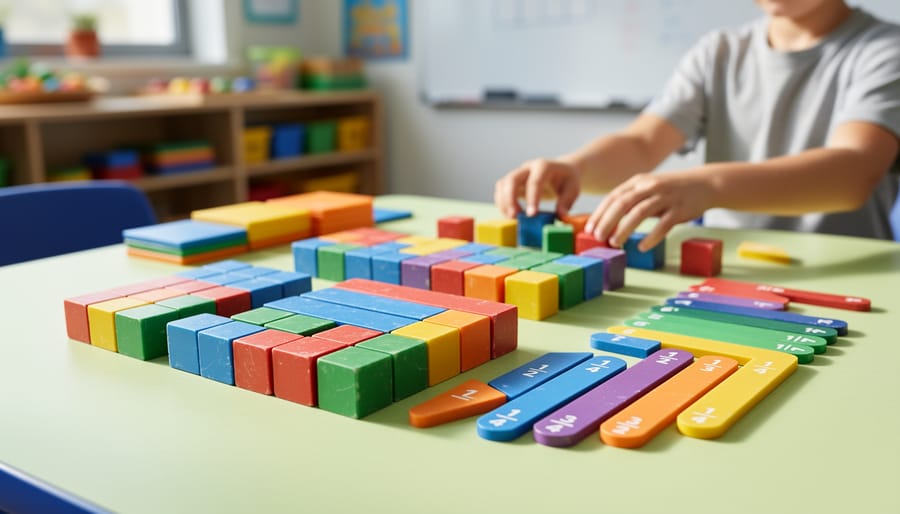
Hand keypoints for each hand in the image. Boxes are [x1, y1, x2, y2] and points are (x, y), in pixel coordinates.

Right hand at [493, 159, 580, 218]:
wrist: (562, 170)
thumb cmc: (567, 180)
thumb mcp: (573, 189)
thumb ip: (566, 202)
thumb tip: (560, 215)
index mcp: (544, 166)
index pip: (535, 181)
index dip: (532, 198)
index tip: (532, 215)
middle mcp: (528, 167)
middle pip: (512, 179)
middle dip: (510, 198)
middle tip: (514, 217)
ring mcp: (518, 174)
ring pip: (503, 184)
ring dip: (503, 202)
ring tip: (512, 218)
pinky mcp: (513, 182)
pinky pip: (501, 190)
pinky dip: (502, 202)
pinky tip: (510, 214)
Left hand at [585, 170, 714, 250]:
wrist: (706, 184)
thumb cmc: (671, 191)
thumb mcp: (648, 189)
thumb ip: (630, 201)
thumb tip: (606, 222)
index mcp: (639, 182)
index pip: (613, 197)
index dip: (599, 213)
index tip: (589, 229)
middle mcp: (650, 186)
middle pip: (623, 203)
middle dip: (607, 221)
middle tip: (597, 237)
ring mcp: (666, 197)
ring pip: (640, 212)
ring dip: (624, 229)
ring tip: (615, 243)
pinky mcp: (680, 209)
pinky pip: (663, 224)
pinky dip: (651, 237)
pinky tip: (642, 247)